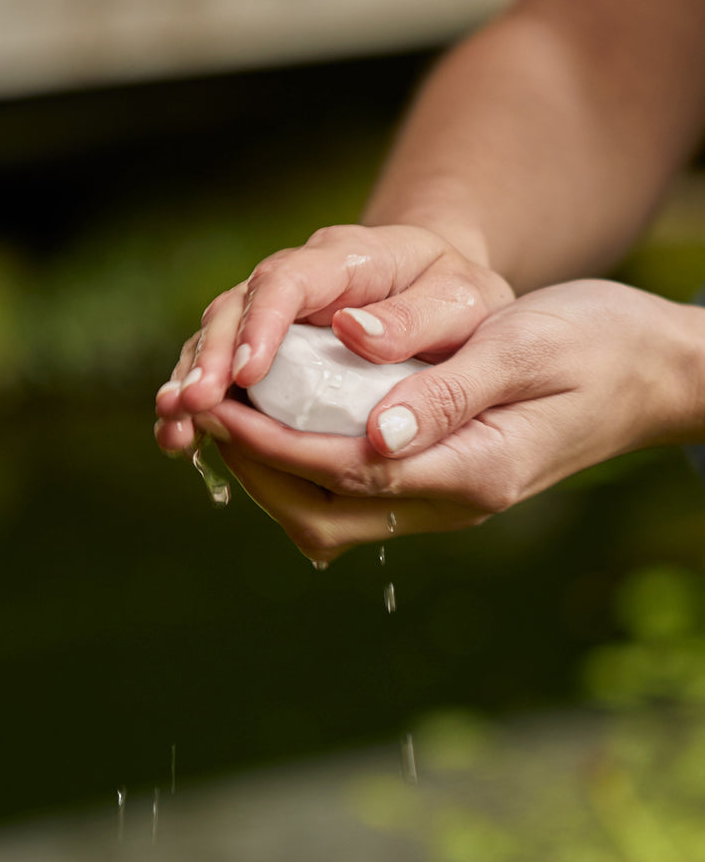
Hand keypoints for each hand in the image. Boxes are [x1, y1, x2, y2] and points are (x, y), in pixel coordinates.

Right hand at [154, 223, 512, 451]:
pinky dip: (201, 408)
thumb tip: (357, 337)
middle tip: (193, 404)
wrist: (443, 290)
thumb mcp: (457, 300)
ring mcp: (272, 315)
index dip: (262, 323)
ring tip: (176, 433)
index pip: (287, 280)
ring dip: (191, 385)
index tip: (249, 371)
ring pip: (215, 340)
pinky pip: (224, 374)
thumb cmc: (454, 296)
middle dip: (210, 359)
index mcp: (341, 259)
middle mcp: (294, 282)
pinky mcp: (265, 350)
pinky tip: (183, 443)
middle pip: (233, 309)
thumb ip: (415, 319)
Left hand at [196, 280, 704, 562]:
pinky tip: (287, 421)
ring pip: (333, 517)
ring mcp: (447, 498)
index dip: (273, 447)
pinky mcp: (443, 481)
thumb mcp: (523, 350)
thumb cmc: (597, 345)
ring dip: (274, 475)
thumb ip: (446, 396)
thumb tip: (371, 436)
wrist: (650, 371)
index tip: (221, 411)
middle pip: (324, 516)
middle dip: (257, 472)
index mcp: (472, 471)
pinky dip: (305, 467)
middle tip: (213, 415)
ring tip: (234, 418)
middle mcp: (453, 500)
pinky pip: (355, 495)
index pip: (345, 473)